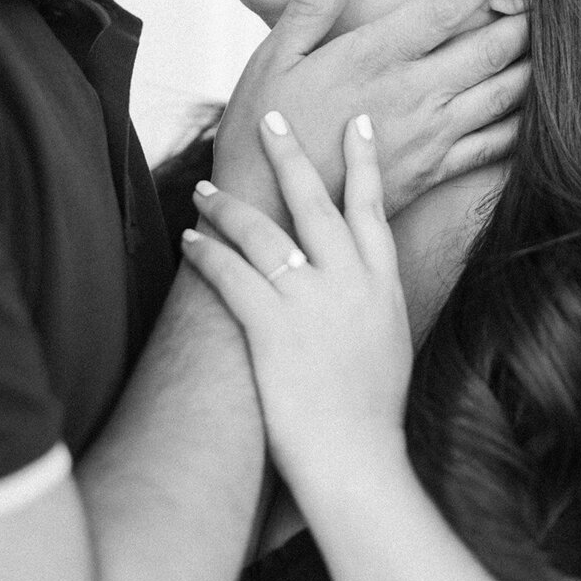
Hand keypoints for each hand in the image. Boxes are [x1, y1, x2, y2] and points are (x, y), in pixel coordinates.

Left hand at [184, 113, 412, 485]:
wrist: (358, 460)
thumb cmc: (372, 412)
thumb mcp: (390, 340)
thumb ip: (372, 300)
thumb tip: (355, 279)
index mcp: (382, 283)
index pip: (371, 206)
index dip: (362, 162)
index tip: (355, 123)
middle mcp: (349, 280)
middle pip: (314, 201)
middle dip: (290, 155)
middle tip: (270, 119)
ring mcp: (311, 301)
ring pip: (263, 232)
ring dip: (228, 206)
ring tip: (204, 188)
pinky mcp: (272, 327)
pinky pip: (231, 275)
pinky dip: (207, 253)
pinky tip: (190, 239)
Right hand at [213, 0, 528, 214]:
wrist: (270, 215)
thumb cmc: (264, 130)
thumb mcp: (272, 59)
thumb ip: (311, 7)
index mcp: (374, 57)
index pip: (446, 7)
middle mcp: (413, 94)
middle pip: (490, 48)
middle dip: (527, 16)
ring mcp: (429, 137)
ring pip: (503, 95)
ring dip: (533, 64)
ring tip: (557, 40)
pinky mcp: (433, 173)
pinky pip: (494, 146)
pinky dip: (523, 124)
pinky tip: (538, 109)